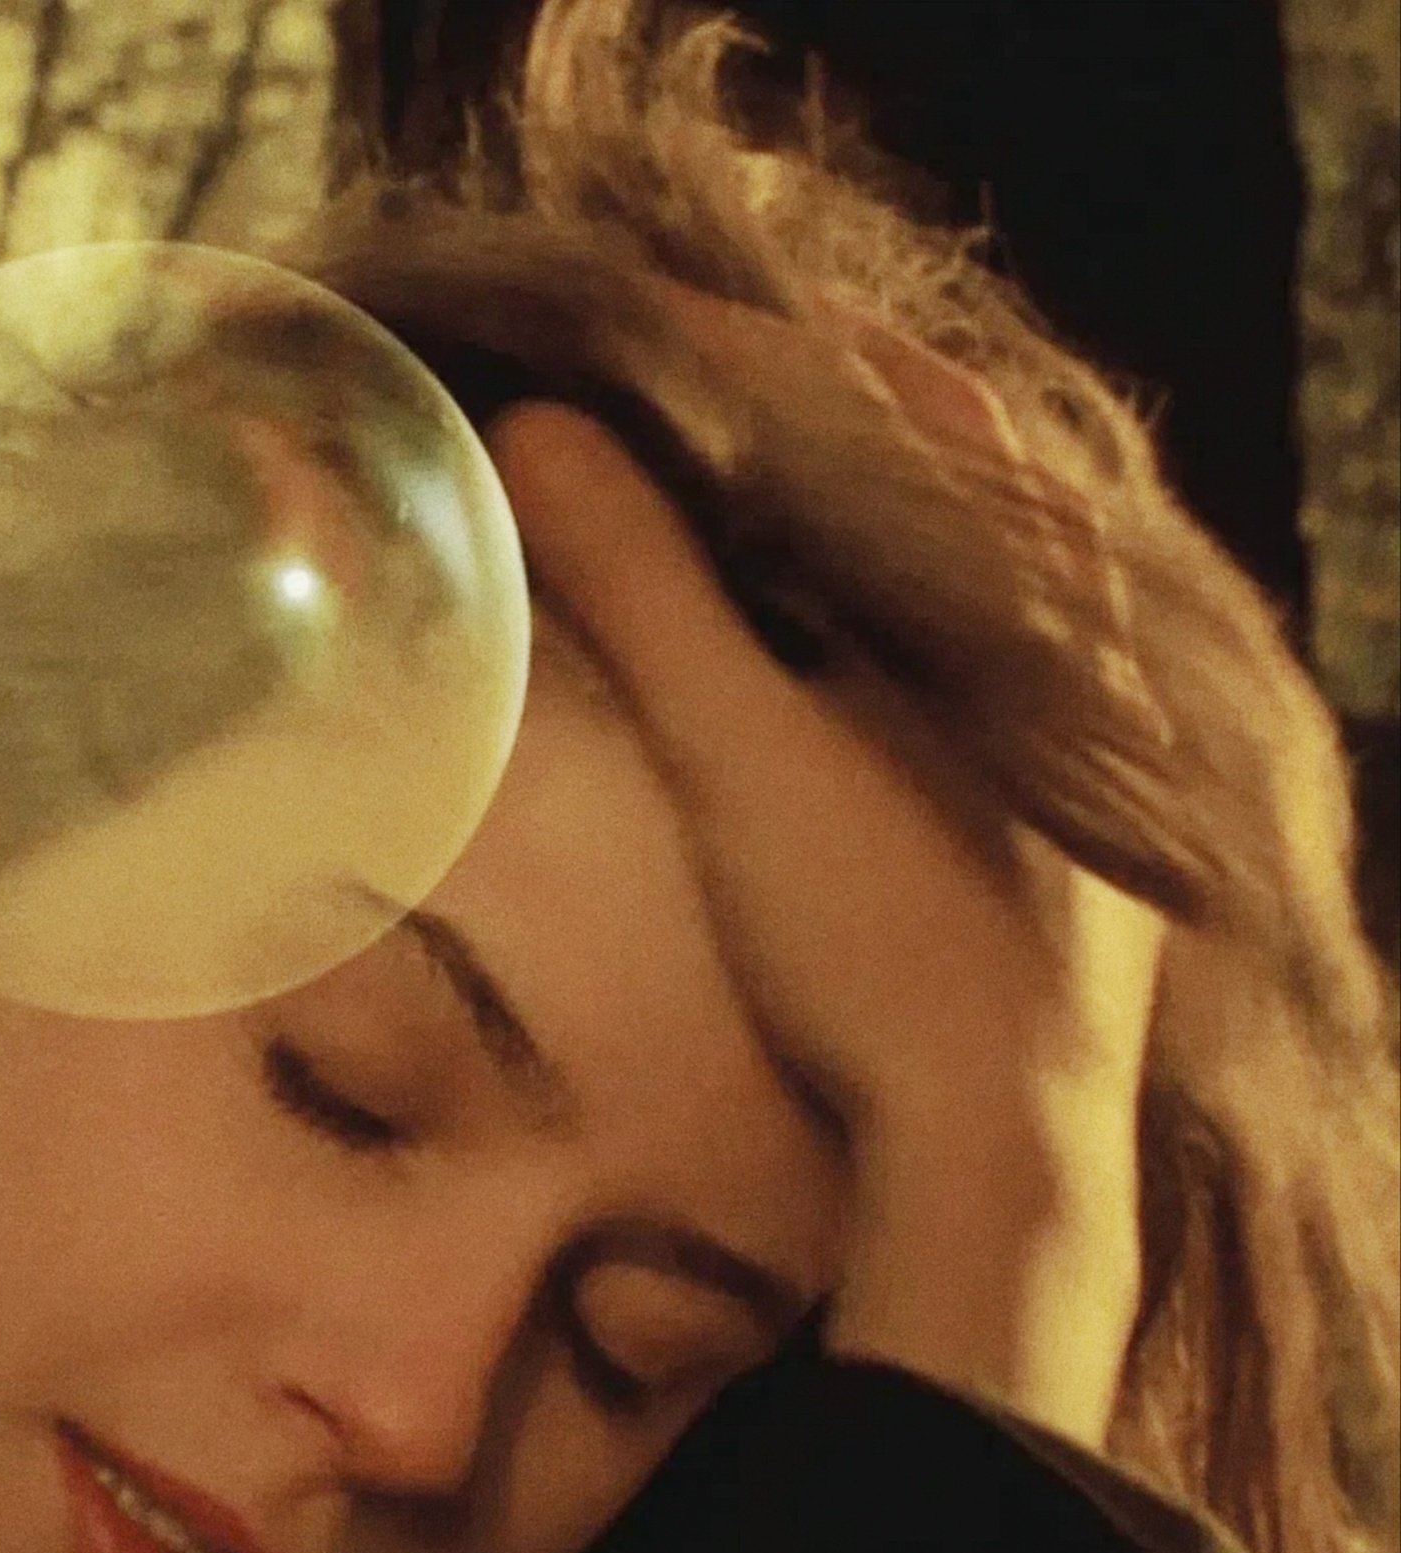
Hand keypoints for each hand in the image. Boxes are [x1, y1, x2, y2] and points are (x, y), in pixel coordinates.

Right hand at [483, 390, 1164, 1443]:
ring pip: (944, 621)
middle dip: (809, 460)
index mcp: (1036, 606)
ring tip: (706, 537)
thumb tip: (527, 433)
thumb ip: (641, 583)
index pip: (926, 412)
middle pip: (942, 509)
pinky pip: (949, 717)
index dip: (797, 359)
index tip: (675, 343)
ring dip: (834, 571)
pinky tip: (782, 695)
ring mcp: (1069, 775)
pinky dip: (860, 676)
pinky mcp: (1045, 859)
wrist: (990, 1157)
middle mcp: (1077, 673)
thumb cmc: (883, 937)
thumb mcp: (742, 746)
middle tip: (672, 424)